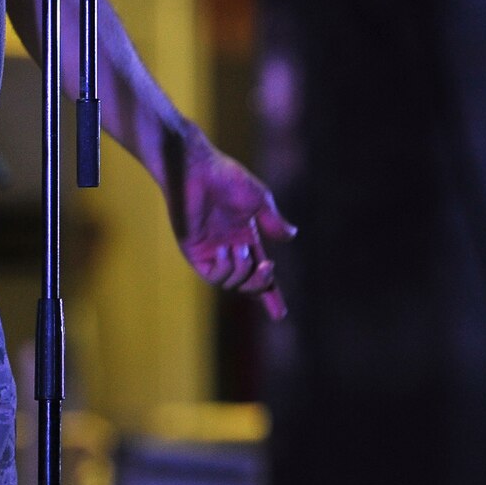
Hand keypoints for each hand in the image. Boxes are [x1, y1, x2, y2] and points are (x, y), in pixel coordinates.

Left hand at [165, 131, 297, 319]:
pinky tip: (224, 251)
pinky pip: (211, 276)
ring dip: (241, 271)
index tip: (280, 315)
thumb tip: (292, 236)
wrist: (197, 169)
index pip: (260, 272)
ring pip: (231, 283)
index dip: (270, 293)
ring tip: (240, 249)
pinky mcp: (193, 251)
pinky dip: (223, 269)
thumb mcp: (259, 200)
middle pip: (248, 284)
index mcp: (246, 237)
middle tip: (267, 268)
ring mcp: (211, 252)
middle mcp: (229, 248)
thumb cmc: (228, 179)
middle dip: (260, 284)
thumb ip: (273, 222)